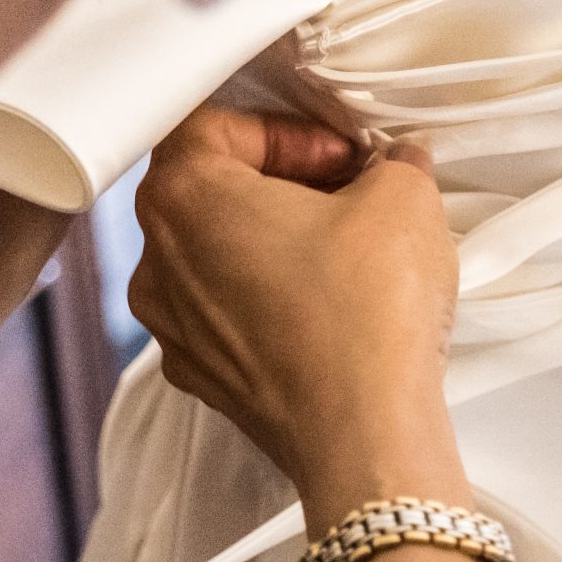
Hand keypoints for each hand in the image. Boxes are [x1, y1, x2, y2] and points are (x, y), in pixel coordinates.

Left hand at [128, 107, 470, 527]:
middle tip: (346, 196)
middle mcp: (159, 264)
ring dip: (273, 245)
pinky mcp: (206, 377)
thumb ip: (394, 163)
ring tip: (342, 255)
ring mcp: (175, 328)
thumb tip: (397, 166)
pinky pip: (227, 317)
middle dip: (281, 185)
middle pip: (208, 192)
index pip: (212, 125)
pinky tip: (328, 309)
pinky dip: (270, 303)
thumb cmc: (364, 320)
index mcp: (184, 199)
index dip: (287, 131)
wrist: (365, 436)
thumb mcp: (402, 200)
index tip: (337, 157)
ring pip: (215, 258)